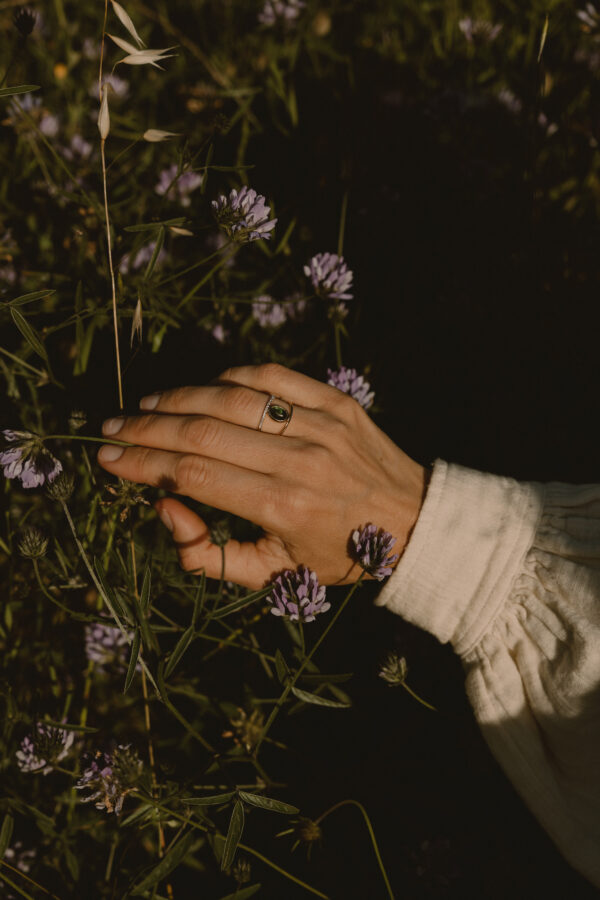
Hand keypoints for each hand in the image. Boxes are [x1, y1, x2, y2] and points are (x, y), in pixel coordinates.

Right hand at [97, 363, 426, 588]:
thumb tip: (165, 509)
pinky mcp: (335, 401)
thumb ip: (211, 557)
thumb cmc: (338, 555)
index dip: (142, 464)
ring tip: (144, 406)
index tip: (107, 459)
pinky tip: (201, 388)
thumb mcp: (276, 577)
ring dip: (178, 398)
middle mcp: (298, 461)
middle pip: (203, 430)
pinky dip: (228, 378)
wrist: (414, 523)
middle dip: (146, 428)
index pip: (193, 473)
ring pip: (232, 397)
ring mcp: (319, 425)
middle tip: (111, 428)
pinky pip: (270, 377)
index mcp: (282, 508)